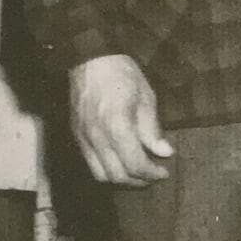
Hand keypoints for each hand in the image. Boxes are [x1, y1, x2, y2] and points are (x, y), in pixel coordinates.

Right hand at [69, 54, 173, 186]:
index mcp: (117, 126)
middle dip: (139, 181)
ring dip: (122, 179)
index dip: (152, 173)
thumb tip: (164, 152)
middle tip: (154, 176)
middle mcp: (96, 137)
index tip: (164, 172)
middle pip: (117, 175)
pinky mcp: (76, 136)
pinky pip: (90, 164)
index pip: (134, 164)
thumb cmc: (122, 74)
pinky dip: (107, 170)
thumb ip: (152, 129)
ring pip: (101, 175)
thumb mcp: (146, 97)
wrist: (90, 59)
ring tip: (138, 173)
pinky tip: (120, 163)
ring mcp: (83, 138)